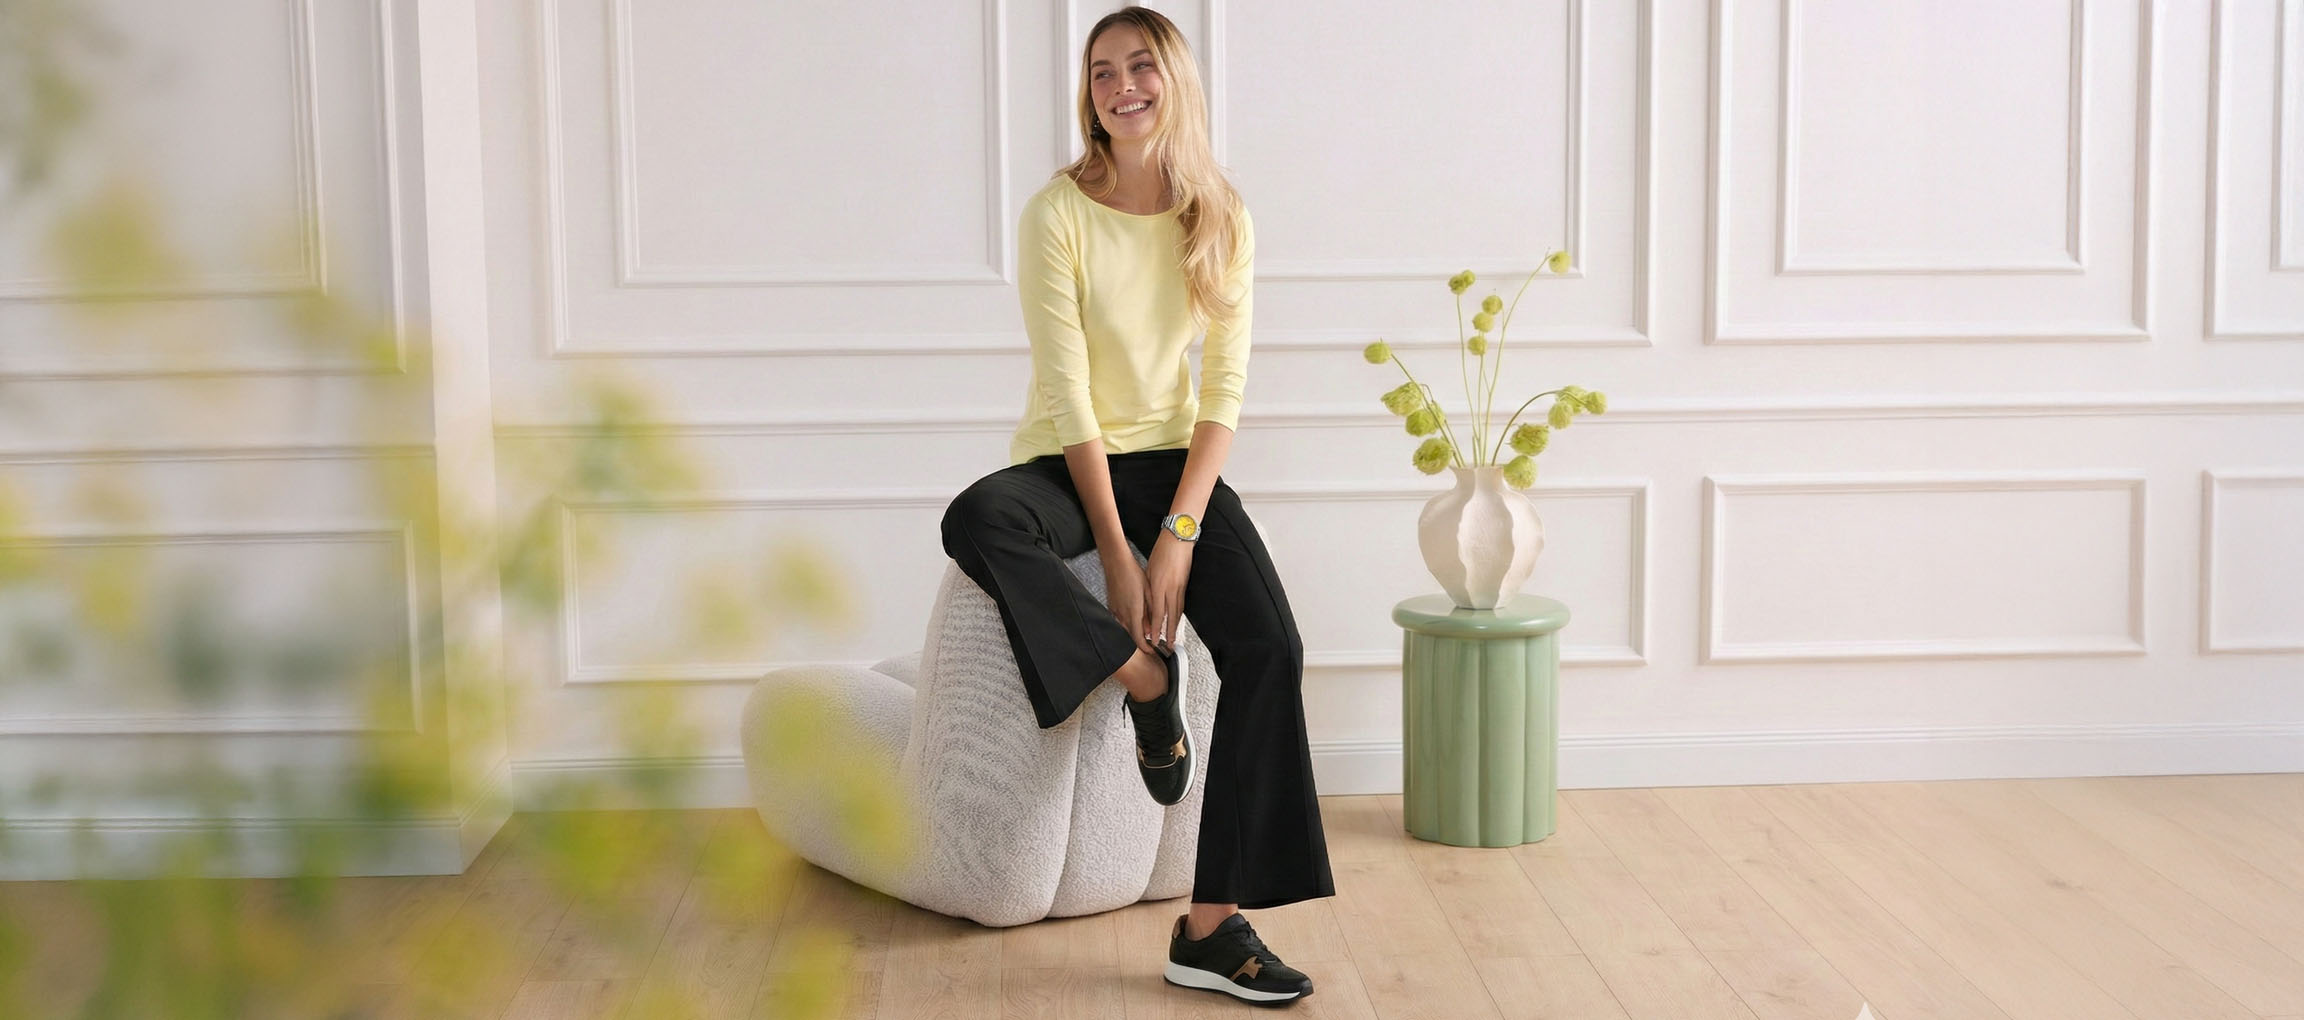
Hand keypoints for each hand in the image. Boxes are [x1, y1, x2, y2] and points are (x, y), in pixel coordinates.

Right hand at [1101, 551, 1159, 658]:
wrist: (1116, 564)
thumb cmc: (1133, 574)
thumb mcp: (1148, 593)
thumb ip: (1150, 613)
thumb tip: (1152, 629)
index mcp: (1133, 612)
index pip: (1138, 638)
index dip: (1145, 648)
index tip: (1151, 651)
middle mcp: (1122, 615)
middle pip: (1130, 636)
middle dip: (1140, 643)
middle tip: (1149, 644)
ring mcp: (1114, 611)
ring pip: (1124, 629)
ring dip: (1133, 634)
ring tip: (1143, 633)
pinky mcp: (1111, 606)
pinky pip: (1119, 621)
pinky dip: (1127, 625)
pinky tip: (1133, 620)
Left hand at [1144, 532, 1193, 651]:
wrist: (1178, 539)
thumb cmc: (1161, 552)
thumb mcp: (1149, 570)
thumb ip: (1149, 589)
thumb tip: (1148, 605)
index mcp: (1158, 586)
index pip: (1157, 612)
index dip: (1156, 628)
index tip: (1153, 639)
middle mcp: (1170, 589)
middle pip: (1170, 616)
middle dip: (1169, 633)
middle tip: (1168, 646)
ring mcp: (1180, 587)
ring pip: (1177, 611)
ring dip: (1175, 626)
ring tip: (1173, 638)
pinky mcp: (1185, 584)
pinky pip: (1181, 603)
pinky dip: (1179, 614)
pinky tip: (1177, 621)